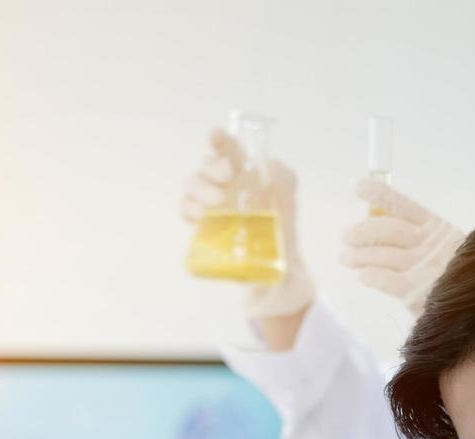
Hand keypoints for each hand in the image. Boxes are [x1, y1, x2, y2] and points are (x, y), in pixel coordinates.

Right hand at [180, 128, 315, 332]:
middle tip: (227, 178)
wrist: (278, 267)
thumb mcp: (289, 199)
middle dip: (213, 167)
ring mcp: (210, 204)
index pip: (227, 148)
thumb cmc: (282, 227)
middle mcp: (223, 185)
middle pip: (206, 165)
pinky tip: (200, 215)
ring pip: (192, 184)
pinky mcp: (202, 226)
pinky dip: (189, 209)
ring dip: (201, 188)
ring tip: (217, 203)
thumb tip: (269, 166)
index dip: (218, 139)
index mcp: (243, 173)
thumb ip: (283, 177)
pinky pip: (185, 210)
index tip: (214, 135)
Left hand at [340, 179, 464, 315]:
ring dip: (361, 256)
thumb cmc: (453, 282)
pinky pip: (389, 281)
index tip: (359, 187)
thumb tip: (372, 222)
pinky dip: (373, 276)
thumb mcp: (435, 253)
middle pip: (392, 231)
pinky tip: (362, 276)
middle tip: (346, 236)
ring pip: (386, 255)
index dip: (382, 195)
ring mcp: (427, 268)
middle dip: (365, 232)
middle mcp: (433, 245)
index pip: (405, 207)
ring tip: (345, 258)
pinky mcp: (419, 293)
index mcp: (438, 229)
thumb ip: (407, 239)